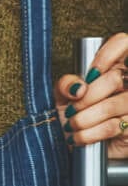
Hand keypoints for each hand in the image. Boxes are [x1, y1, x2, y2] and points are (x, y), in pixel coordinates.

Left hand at [55, 32, 127, 158]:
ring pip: (113, 105)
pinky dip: (89, 133)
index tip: (90, 73)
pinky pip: (113, 127)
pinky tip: (79, 136)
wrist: (77, 142)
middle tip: (72, 108)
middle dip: (87, 95)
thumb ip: (66, 83)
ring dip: (85, 117)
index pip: (122, 43)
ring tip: (72, 124)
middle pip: (115, 78)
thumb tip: (79, 87)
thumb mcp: (63, 94)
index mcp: (114, 68)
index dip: (107, 55)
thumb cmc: (72, 113)